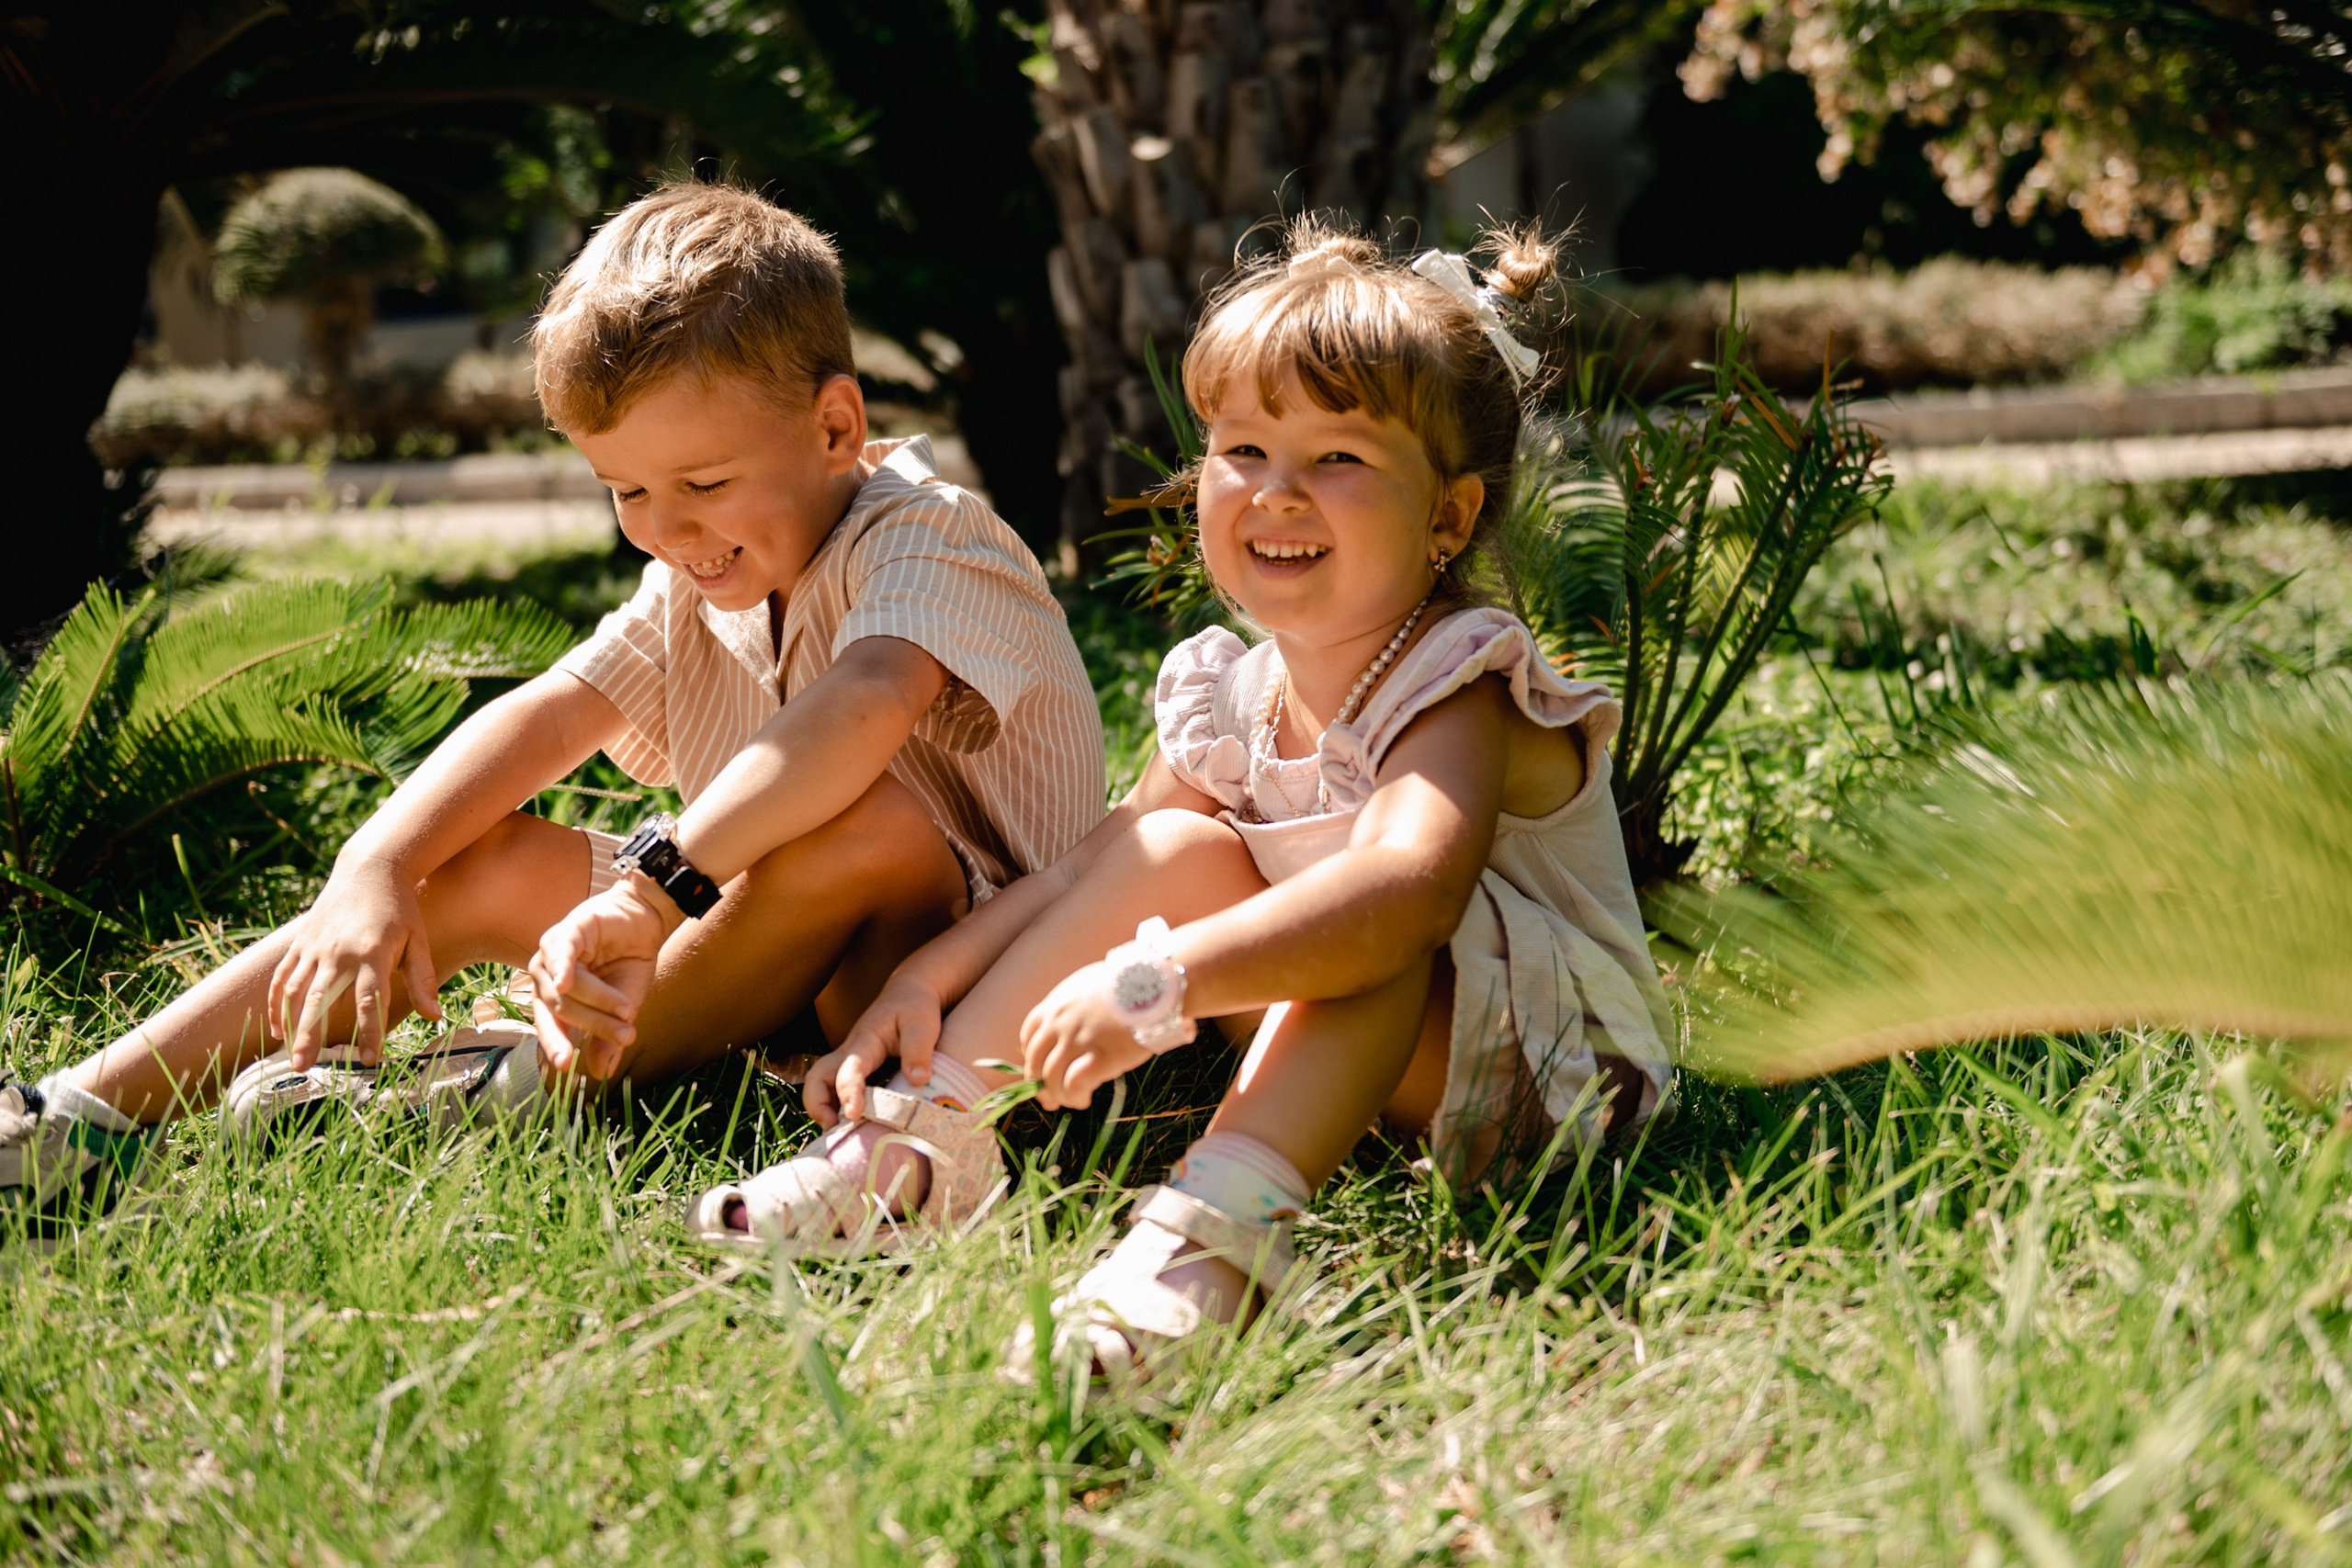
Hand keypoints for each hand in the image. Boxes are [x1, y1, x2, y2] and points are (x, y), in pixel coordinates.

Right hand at [267, 856, 440, 1069]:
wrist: (369, 869)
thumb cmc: (400, 910)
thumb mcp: (417, 941)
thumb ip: (422, 980)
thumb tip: (434, 1017)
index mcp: (372, 953)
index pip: (370, 1000)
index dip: (369, 1031)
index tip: (369, 1060)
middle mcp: (338, 952)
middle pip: (320, 1000)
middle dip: (311, 1035)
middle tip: (304, 1067)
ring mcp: (315, 947)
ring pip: (294, 991)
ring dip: (289, 1024)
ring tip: (289, 1056)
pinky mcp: (300, 942)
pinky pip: (281, 976)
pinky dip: (276, 1003)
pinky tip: (277, 1028)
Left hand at [528, 877, 676, 1079]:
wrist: (647, 923)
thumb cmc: (629, 963)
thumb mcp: (623, 1007)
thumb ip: (607, 1037)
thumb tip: (600, 1073)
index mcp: (553, 995)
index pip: (548, 1024)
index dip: (556, 1045)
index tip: (566, 1068)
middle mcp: (544, 975)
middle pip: (559, 1009)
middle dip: (594, 1025)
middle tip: (624, 1036)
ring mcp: (551, 951)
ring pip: (565, 988)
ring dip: (600, 1002)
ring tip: (628, 1009)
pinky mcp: (567, 930)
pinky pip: (561, 952)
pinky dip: (562, 968)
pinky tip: (566, 982)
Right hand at [808, 970, 946, 1126]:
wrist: (909, 994)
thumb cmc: (915, 1007)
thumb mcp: (922, 1023)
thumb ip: (919, 1050)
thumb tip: (917, 1081)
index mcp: (865, 1040)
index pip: (849, 1068)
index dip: (848, 1091)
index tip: (853, 1114)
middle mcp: (850, 1052)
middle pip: (818, 1076)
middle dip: (817, 1102)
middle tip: (832, 1127)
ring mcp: (850, 1062)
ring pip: (822, 1084)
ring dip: (823, 1108)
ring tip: (840, 1134)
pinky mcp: (857, 1071)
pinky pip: (837, 1089)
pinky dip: (837, 1108)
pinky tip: (856, 1127)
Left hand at [1018, 961, 1150, 1110]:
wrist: (1156, 983)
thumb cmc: (1132, 982)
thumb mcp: (1093, 984)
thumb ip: (1079, 1007)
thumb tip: (1084, 1028)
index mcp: (1058, 1002)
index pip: (1029, 1034)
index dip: (1032, 1057)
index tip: (1040, 1070)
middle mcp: (1060, 1021)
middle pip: (1035, 1060)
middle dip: (1038, 1084)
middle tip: (1050, 1099)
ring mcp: (1078, 1039)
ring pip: (1051, 1077)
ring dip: (1058, 1095)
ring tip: (1074, 1101)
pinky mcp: (1100, 1056)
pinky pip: (1073, 1085)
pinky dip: (1074, 1096)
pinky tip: (1084, 1099)